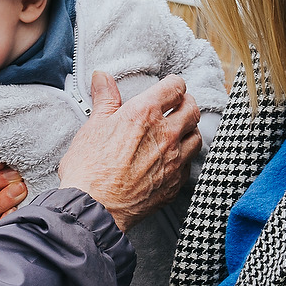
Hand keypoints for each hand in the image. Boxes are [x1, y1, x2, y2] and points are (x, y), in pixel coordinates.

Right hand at [58, 72, 200, 231]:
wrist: (94, 207)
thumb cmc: (89, 168)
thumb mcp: (93, 126)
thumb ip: (104, 99)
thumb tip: (103, 78)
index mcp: (145, 114)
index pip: (175, 88)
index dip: (173, 84)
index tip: (169, 87)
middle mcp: (166, 134)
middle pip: (192, 109)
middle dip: (186, 103)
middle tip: (177, 105)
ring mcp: (173, 160)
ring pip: (196, 136)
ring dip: (189, 130)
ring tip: (178, 131)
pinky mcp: (174, 183)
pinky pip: (189, 164)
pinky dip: (184, 158)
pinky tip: (172, 159)